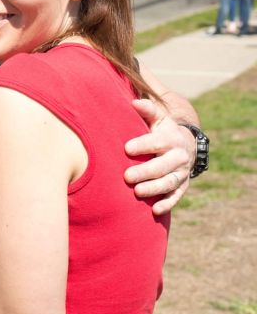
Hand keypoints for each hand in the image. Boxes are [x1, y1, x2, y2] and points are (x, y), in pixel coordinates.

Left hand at [124, 99, 195, 215]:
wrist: (186, 146)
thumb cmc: (162, 131)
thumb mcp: (159, 119)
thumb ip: (148, 111)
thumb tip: (134, 102)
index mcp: (171, 138)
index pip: (157, 142)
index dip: (143, 145)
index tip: (127, 148)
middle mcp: (178, 156)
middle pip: (162, 165)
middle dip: (145, 171)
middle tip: (127, 176)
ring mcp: (181, 172)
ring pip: (169, 182)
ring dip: (153, 188)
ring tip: (137, 192)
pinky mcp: (182, 186)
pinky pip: (175, 196)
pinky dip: (166, 203)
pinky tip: (154, 210)